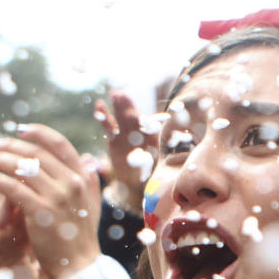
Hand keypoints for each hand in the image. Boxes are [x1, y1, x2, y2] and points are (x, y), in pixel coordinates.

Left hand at [0, 124, 102, 278]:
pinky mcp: (40, 212)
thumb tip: (89, 161)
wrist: (80, 267)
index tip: (20, 130)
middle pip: (36, 153)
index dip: (38, 133)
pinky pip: (13, 188)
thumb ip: (90, 183)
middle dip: (10, 145)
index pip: (59, 144)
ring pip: (22, 167)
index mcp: (82, 178)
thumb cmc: (82, 238)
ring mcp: (56, 197)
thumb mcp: (92, 206)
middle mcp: (71, 183)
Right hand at [95, 92, 159, 213]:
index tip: (145, 115)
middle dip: (129, 106)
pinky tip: (99, 105)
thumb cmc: (152, 176)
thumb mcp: (161, 168)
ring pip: (122, 117)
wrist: (136, 184)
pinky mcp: (114, 137)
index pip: (152, 125)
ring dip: (118, 106)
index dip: (148, 120)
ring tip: (114, 95)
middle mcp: (141, 131)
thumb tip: (179, 151)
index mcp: (155, 136)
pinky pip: (108, 125)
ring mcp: (127, 132)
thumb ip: (166, 158)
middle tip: (123, 95)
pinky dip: (104, 116)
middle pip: (135, 117)